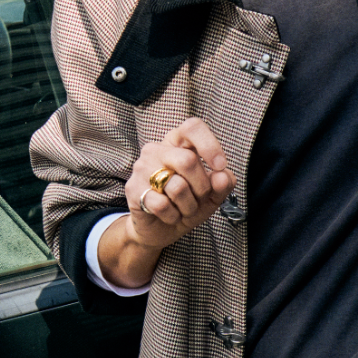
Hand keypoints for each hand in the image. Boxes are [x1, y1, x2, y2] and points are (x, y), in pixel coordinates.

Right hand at [96, 118, 235, 294]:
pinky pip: (162, 205)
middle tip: (199, 199)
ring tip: (183, 209)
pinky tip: (170, 216)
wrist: (159, 230)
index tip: (220, 166)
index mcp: (177, 144)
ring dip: (189, 207)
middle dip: (202, 187)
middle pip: (188, 160)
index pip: (192, 127)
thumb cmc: (185, 204)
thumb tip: (223, 176)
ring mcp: (142, 168)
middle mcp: (157, 150)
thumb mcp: (211, 195)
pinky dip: (173, 216)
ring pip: (177, 187)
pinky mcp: (134, 189)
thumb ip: (222, 184)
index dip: (210, 145)